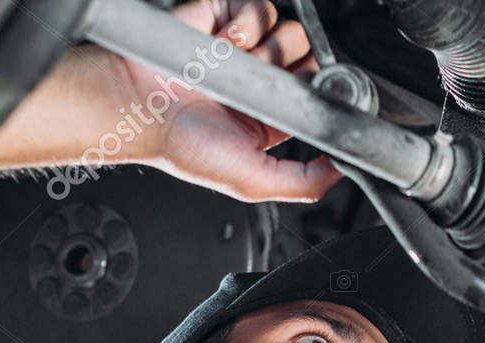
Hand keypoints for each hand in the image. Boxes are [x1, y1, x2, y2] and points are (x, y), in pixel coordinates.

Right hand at [109, 1, 341, 201]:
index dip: (317, 94)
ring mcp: (245, 46)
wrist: (140, 105)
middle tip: (259, 88)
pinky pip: (261, 6)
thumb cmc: (183, 146)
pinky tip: (225, 44)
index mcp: (269, 120)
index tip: (304, 99)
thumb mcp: (254, 182)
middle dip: (291, 71)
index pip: (317, 95)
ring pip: (290, 30)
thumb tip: (344, 169)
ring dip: (267, 51)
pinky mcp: (227, 15)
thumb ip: (304, 181)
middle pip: (310, 57)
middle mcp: (260, 82)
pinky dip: (247, 23)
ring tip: (233, 69)